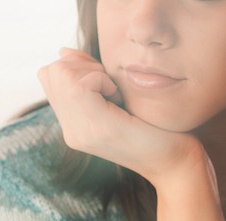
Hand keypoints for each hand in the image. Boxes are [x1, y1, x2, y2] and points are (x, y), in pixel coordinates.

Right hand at [37, 48, 204, 186]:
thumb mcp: (116, 99)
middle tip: (111, 88)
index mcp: (73, 125)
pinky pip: (83, 84)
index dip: (77, 64)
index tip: (106, 82)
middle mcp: (71, 131)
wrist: (176, 164)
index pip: (49, 74)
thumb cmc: (157, 128)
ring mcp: (81, 132)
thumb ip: (90, 80)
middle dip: (83, 65)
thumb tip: (64, 51)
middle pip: (53, 71)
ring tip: (116, 96)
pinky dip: (104, 80)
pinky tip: (121, 100)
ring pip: (63, 74)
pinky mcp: (99, 128)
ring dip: (94, 73)